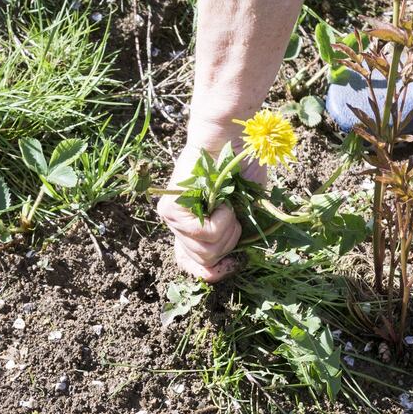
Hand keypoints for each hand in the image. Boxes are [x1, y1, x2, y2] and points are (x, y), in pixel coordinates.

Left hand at [157, 144, 265, 282]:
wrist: (230, 139)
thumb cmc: (240, 170)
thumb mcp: (241, 211)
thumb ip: (231, 237)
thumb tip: (225, 268)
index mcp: (192, 229)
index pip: (191, 267)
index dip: (213, 274)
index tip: (232, 264)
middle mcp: (177, 227)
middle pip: (204, 262)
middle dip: (229, 244)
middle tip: (233, 216)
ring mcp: (171, 219)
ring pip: (205, 251)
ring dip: (227, 229)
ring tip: (227, 203)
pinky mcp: (170, 210)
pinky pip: (204, 233)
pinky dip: (222, 219)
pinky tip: (220, 199)